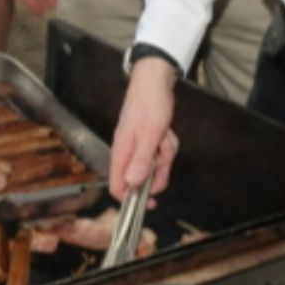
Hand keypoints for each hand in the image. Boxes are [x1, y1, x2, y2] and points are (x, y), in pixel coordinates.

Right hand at [110, 59, 178, 200]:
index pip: (117, 187)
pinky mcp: (147, 141)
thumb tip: (132, 185)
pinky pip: (159, 153)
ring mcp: (137, 146)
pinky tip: (166, 133)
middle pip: (141, 179)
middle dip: (158, 171)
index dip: (132, 199)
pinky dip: (166, 145)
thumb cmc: (150, 105)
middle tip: (164, 156)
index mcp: (121, 153)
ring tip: (165, 137)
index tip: (150, 202)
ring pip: (153, 165)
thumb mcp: (149, 135)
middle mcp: (126, 152)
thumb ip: (140, 161)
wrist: (154, 82)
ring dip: (164, 155)